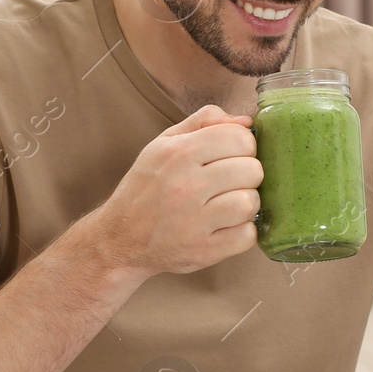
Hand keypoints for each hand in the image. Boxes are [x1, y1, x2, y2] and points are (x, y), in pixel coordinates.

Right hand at [93, 104, 262, 277]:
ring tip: (229, 205)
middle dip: (248, 175)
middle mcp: (187, 185)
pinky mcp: (204, 251)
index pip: (240, 138)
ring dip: (247, 204)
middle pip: (252, 170)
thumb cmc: (147, 187)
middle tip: (231, 183)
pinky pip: (247, 236)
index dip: (244, 146)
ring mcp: (195, 221)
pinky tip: (227, 227)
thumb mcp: (164, 144)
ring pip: (250, 202)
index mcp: (179, 153)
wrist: (120, 238)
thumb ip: (204, 122)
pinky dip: (243, 232)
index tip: (232, 156)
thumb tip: (246, 120)